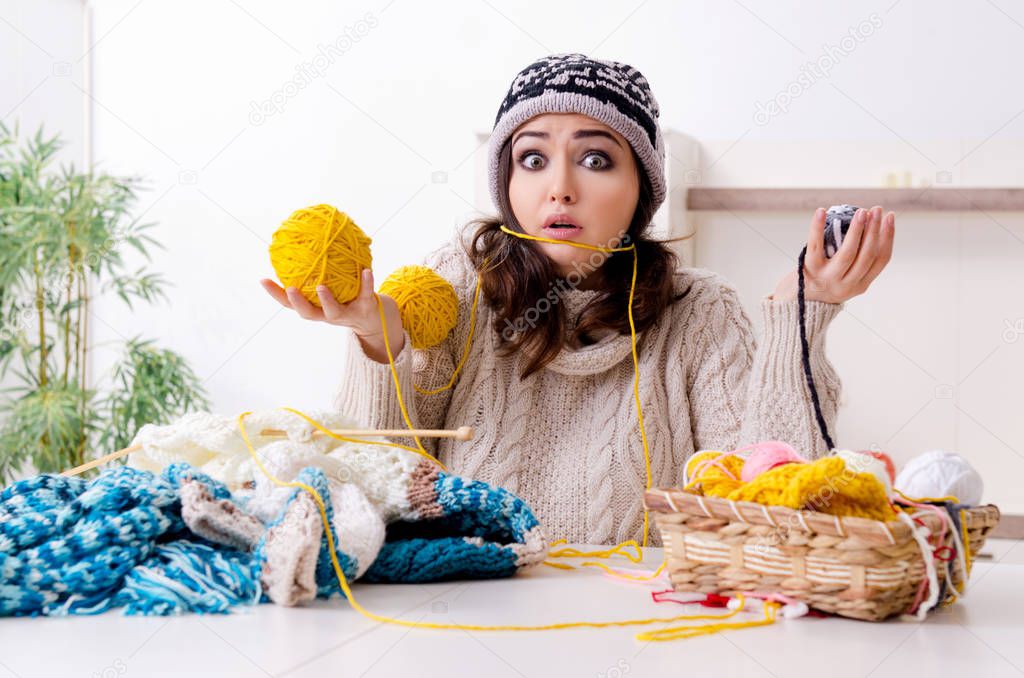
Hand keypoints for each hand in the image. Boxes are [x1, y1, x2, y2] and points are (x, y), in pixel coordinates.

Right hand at [260, 269, 404, 359]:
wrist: (375, 319)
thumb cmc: (346, 299)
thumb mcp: (329, 289)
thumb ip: (316, 274)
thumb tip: (303, 242)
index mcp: (315, 309)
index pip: (290, 304)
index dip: (276, 294)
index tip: (263, 279)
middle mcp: (327, 315)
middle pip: (307, 313)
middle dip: (297, 303)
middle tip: (290, 289)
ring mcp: (346, 314)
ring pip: (333, 311)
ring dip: (326, 300)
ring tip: (321, 286)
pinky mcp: (365, 309)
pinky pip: (365, 295)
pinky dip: (367, 283)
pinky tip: (367, 270)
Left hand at [771, 205, 894, 303]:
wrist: (796, 303)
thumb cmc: (824, 282)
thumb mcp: (847, 279)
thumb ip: (859, 262)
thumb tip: (870, 225)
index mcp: (861, 285)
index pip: (881, 260)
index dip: (888, 237)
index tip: (890, 217)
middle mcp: (847, 285)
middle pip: (866, 256)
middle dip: (874, 231)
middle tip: (876, 210)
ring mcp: (828, 279)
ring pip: (847, 254)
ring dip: (856, 231)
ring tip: (861, 212)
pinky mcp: (809, 271)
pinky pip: (815, 246)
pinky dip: (817, 228)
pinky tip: (821, 211)